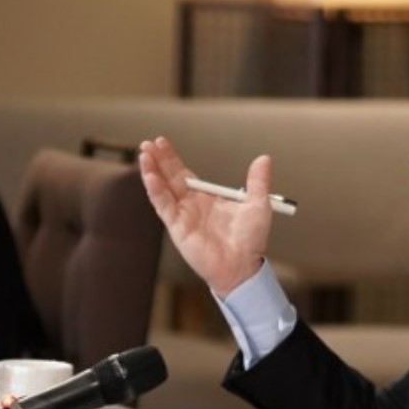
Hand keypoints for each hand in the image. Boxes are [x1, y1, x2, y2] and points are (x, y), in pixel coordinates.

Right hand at [139, 136, 272, 297]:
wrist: (243, 265)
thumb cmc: (250, 240)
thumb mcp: (257, 204)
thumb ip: (258, 181)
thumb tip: (264, 159)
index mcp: (206, 198)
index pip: (184, 173)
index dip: (172, 158)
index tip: (162, 143)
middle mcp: (191, 205)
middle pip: (169, 177)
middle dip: (158, 160)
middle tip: (147, 144)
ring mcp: (182, 216)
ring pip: (162, 189)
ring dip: (152, 172)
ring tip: (144, 154)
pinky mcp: (178, 227)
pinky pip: (164, 206)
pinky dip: (156, 191)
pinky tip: (150, 177)